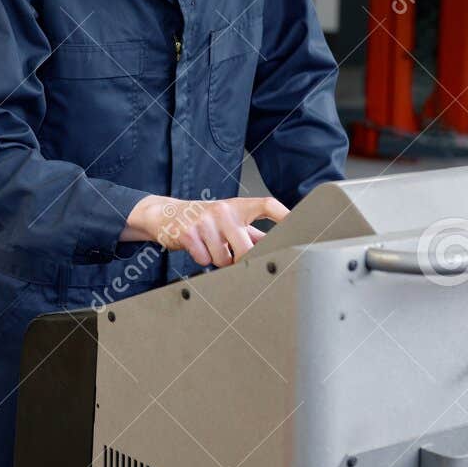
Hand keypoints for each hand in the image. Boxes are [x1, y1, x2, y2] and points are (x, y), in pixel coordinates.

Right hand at [121, 194, 287, 266]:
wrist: (167, 214)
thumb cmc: (206, 219)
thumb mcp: (231, 220)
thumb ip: (253, 233)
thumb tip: (281, 244)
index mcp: (238, 206)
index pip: (267, 205)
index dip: (285, 215)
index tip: (300, 225)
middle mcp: (223, 210)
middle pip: (247, 247)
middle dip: (243, 259)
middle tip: (235, 256)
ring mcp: (205, 220)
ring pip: (223, 258)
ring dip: (219, 260)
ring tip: (212, 248)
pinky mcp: (188, 233)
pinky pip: (204, 260)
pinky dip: (202, 259)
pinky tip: (198, 248)